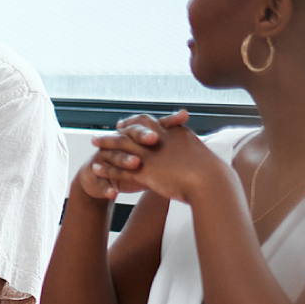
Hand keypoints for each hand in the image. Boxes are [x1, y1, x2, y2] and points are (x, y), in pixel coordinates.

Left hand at [89, 110, 219, 205]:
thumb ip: (190, 151)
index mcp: (173, 132)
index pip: (149, 122)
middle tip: (104, 131)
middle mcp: (159, 140)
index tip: (125, 124)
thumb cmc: (212, 174)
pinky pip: (119, 169)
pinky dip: (107, 168)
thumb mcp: (201, 155)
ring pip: (122, 147)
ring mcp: (150, 155)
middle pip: (131, 131)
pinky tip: (96, 168)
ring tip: (93, 143)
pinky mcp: (144, 172)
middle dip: (116, 131)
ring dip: (106, 144)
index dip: (135, 123)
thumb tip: (193, 153)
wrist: (210, 181)